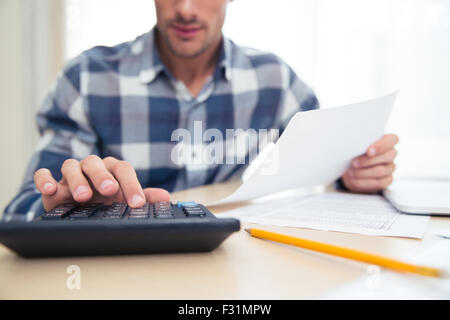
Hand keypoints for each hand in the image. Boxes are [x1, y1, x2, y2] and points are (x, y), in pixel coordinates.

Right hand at [34, 155, 169, 211]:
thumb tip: (166, 198)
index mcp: (112, 169)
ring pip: (71, 166)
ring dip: (77, 180)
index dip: (131, 185)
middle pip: (96, 163)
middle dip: (103, 176)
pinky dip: (45, 180)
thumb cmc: (106, 202)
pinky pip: (44, 175)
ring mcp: (71, 174)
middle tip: (110, 191)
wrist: (80, 210)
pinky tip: (51, 190)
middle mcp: (91, 168)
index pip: (123, 170)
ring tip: (83, 197)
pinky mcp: (52, 183)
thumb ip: (144, 197)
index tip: (137, 204)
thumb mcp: (124, 200)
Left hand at [342, 134, 398, 193]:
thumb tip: (353, 145)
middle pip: (388, 156)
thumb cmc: (354, 154)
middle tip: (354, 163)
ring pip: (381, 171)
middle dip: (368, 160)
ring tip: (351, 172)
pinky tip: (354, 179)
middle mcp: (391, 154)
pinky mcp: (387, 180)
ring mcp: (390, 168)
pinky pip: (378, 183)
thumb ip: (359, 144)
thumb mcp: (355, 146)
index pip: (392, 140)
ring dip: (362, 172)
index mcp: (387, 141)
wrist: (350, 169)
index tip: (368, 151)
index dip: (381, 146)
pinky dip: (363, 182)